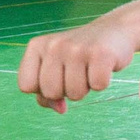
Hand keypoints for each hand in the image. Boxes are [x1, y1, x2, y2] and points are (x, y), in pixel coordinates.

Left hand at [18, 20, 133, 112]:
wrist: (114, 31)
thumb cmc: (80, 56)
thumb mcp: (56, 68)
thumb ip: (46, 92)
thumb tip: (60, 109)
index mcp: (37, 46)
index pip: (26, 86)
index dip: (42, 91)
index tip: (57, 79)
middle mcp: (53, 45)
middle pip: (50, 93)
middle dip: (65, 92)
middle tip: (76, 73)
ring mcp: (76, 48)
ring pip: (75, 94)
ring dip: (86, 88)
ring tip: (89, 69)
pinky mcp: (100, 53)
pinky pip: (98, 86)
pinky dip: (102, 82)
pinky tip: (102, 67)